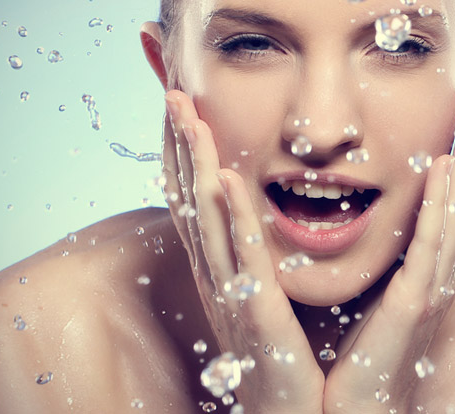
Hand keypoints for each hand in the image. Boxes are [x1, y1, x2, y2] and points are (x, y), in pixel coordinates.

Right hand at [162, 90, 324, 412]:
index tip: (182, 109)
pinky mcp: (258, 312)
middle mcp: (217, 277)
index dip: (186, 155)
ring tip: (188, 117)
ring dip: (197, 164)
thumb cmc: (282, 360)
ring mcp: (232, 293)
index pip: (197, 202)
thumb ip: (259, 261)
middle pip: (191, 199)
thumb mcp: (264, 300)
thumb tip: (261, 224)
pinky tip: (227, 178)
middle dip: (181, 145)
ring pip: (208, 217)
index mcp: (223, 271)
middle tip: (172, 93)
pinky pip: (243, 256)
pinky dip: (233, 215)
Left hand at [322, 79, 454, 412]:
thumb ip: (364, 233)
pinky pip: (432, 246)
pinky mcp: (415, 304)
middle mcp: (438, 256)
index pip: (449, 171)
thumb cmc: (352, 342)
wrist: (350, 406)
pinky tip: (447, 164)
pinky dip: (443, 204)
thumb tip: (341, 187)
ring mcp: (432, 278)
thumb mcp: (361, 272)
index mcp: (424, 247)